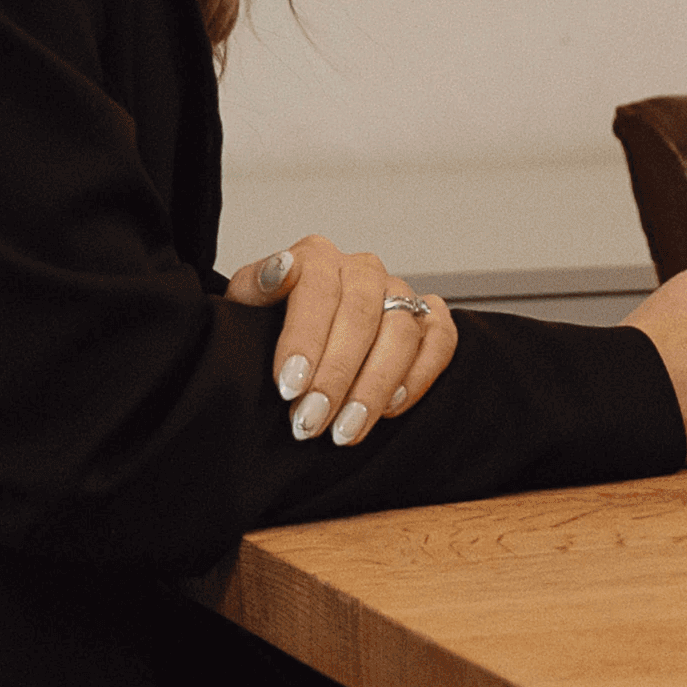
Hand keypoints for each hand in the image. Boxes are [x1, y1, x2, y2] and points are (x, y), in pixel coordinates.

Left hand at [228, 234, 451, 447]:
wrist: (290, 343)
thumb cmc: (268, 326)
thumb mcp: (245, 306)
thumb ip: (256, 285)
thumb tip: (280, 271)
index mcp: (317, 257)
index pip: (317, 289)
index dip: (304, 339)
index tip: (289, 386)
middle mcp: (363, 270)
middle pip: (362, 315)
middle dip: (335, 375)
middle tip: (312, 420)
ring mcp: (400, 293)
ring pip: (402, 332)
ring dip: (374, 387)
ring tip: (345, 430)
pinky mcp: (428, 318)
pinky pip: (441, 341)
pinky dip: (420, 376)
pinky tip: (390, 408)